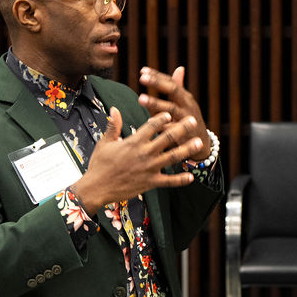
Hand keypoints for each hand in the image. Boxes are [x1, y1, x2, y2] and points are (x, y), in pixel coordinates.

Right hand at [70, 108, 203, 214]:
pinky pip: (169, 181)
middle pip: (168, 138)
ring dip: (187, 149)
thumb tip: (114, 109)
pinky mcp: (150, 182)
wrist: (97, 188)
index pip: (152, 125)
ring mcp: (149, 168)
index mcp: (134, 142)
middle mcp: (144, 153)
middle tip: (193, 120)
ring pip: (173, 157)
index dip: (162, 118)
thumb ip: (113, 125)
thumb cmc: (99, 165)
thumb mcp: (104, 142)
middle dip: (182, 128)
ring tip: (199, 143)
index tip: (171, 113)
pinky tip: (191, 177)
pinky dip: (180, 180)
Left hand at [138, 66, 211, 158]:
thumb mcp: (185, 103)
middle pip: (173, 90)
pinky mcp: (186, 132)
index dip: (158, 76)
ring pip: (171, 108)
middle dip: (157, 83)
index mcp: (185, 96)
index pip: (171, 82)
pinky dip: (161, 124)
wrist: (200, 143)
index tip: (142, 70)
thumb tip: (180, 68)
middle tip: (142, 78)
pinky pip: (171, 128)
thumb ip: (179, 87)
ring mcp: (187, 117)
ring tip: (140, 98)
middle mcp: (187, 104)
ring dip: (156, 103)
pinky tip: (148, 121)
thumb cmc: (187, 119)